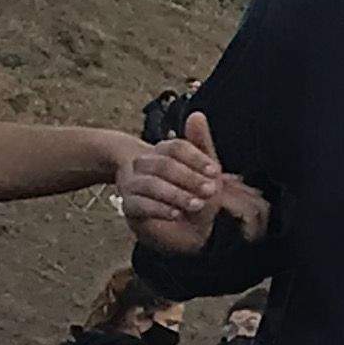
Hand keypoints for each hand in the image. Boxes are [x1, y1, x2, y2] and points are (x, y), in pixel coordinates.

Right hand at [116, 112, 227, 252]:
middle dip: (189, 178)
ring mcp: (134, 185)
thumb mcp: (206, 171)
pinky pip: (140, 204)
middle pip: (164, 164)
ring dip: (176, 195)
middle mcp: (145, 165)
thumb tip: (197, 115)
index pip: (176, 147)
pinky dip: (160, 209)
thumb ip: (202, 144)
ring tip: (196, 204)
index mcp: (164, 152)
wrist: (186, 229)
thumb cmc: (195, 194)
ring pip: (151, 184)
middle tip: (210, 191)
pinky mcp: (129, 206)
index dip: (196, 158)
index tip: (215, 172)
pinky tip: (176, 213)